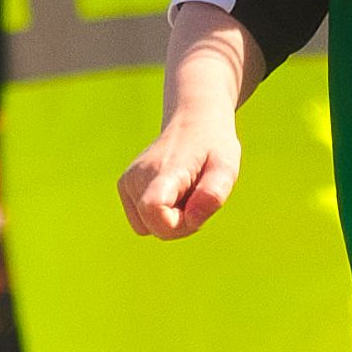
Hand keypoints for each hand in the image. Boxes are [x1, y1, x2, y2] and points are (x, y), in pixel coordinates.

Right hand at [119, 99, 236, 238]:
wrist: (192, 123)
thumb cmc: (213, 147)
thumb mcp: (226, 166)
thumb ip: (214, 193)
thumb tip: (192, 219)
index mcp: (164, 169)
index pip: (153, 209)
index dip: (179, 223)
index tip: (196, 206)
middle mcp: (137, 175)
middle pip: (154, 227)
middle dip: (181, 224)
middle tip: (196, 197)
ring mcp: (127, 181)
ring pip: (146, 228)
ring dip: (170, 221)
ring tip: (184, 193)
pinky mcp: (124, 187)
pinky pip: (142, 222)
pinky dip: (159, 216)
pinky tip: (172, 194)